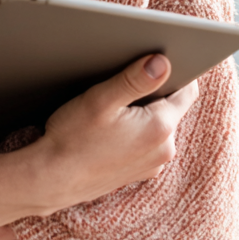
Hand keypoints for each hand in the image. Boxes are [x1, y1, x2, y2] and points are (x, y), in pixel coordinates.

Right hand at [0, 54, 198, 239]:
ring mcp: (151, 165)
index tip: (157, 60)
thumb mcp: (101, 99)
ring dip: (143, 113)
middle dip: (153, 92)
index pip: (187, 91)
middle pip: (171, 107)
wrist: (50, 179)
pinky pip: (146, 143)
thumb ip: (136, 79)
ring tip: (112, 107)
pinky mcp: (138, 173)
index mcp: (160, 128)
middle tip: (123, 82)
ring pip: (158, 125)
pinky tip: (109, 129)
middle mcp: (164, 150)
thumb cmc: (72, 138)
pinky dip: (134, 132)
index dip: (175, 72)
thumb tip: (163, 61)